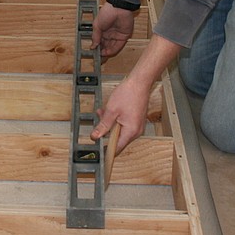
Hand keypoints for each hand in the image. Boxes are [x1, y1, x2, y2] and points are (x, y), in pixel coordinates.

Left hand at [90, 34, 180, 154]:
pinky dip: (116, 120)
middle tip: (98, 123)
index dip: (107, 150)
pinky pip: (124, 125)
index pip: (117, 148)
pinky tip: (110, 111)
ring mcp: (138, 126)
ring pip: (120, 131)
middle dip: (106, 132)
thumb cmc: (128, 94)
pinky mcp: (137, 121)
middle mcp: (136, 131)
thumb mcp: (111, 111)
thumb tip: (95, 136)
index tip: (99, 152)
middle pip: (118, 139)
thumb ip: (103, 126)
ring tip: (103, 112)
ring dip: (110, 124)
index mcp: (131, 131)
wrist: (139, 82)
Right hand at [92, 3, 134, 57]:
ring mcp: (117, 36)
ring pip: (111, 47)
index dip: (96, 49)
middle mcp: (110, 34)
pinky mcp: (124, 36)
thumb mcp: (97, 25)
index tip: (93, 55)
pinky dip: (113, 50)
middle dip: (101, 53)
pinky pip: (118, 46)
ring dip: (107, 53)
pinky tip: (107, 53)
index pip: (99, 42)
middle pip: (105, 46)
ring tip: (102, 58)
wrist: (119, 7)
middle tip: (98, 60)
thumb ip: (95, 36)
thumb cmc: (107, 13)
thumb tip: (92, 46)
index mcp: (102, 31)